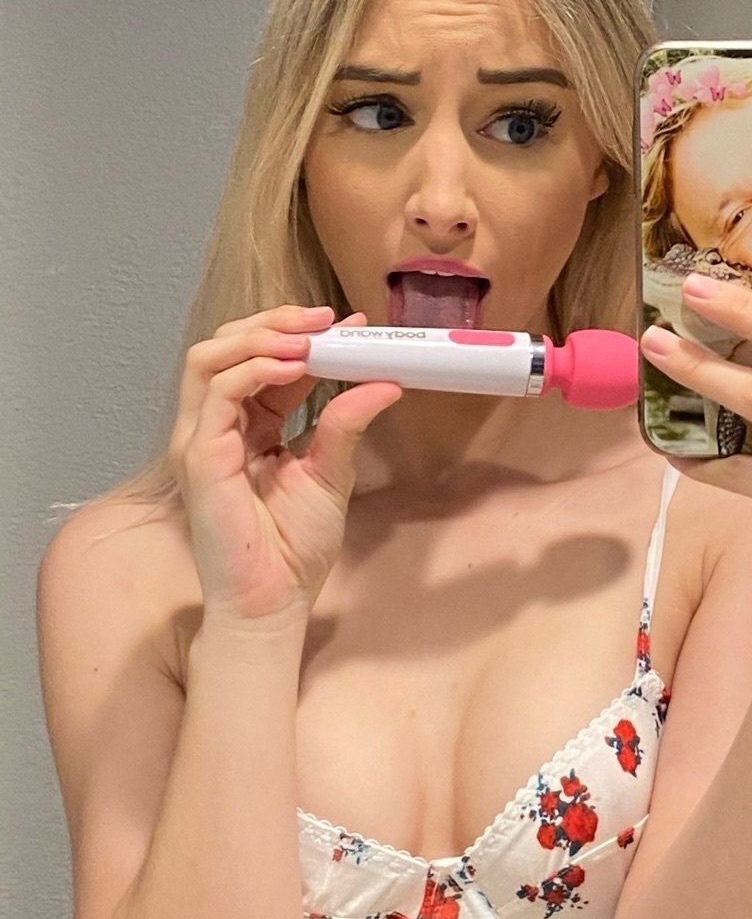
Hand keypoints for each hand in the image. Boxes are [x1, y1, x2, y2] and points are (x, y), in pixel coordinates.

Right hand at [169, 302, 402, 628]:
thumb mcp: (331, 471)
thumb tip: (385, 380)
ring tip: (307, 336)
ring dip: (259, 336)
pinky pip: (216, 393)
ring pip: (209, 358)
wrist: (275, 600)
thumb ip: (346, 423)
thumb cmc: (293, 547)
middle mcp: (217, 425)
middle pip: (227, 346)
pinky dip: (252, 369)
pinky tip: (292, 365)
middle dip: (275, 321)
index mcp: (248, 426)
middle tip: (325, 317)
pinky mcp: (199, 456)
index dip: (303, 334)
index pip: (264, 361)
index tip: (350, 323)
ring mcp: (202, 438)